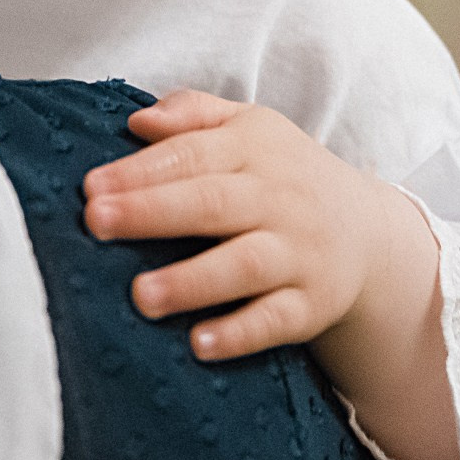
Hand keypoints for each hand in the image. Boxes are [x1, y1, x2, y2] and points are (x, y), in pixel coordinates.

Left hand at [81, 90, 415, 361]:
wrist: (368, 231)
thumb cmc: (283, 175)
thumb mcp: (249, 128)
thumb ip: (194, 114)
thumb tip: (137, 121)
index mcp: (254, 149)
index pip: (192, 155)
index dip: (141, 170)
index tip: (91, 187)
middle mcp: (277, 198)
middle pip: (212, 202)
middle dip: (152, 211)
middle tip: (96, 222)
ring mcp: (298, 253)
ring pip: (245, 264)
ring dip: (192, 280)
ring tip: (141, 295)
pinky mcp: (311, 304)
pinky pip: (277, 319)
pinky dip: (240, 333)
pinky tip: (199, 344)